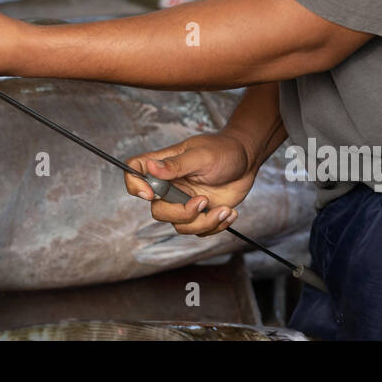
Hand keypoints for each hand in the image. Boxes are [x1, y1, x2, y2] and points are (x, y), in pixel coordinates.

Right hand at [123, 131, 260, 236]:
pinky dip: (215, 226)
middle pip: (158, 210)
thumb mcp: (201, 155)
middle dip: (181, 214)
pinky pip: (199, 231)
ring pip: (180, 225)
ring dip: (204, 223)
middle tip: (202, 202)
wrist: (248, 160)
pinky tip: (229, 212)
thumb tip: (151, 167)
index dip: (134, 184)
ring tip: (224, 210)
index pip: (135, 171)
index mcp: (165, 165)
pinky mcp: (201, 213)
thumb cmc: (224, 150)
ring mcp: (185, 200)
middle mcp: (172, 185)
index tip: (151, 194)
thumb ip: (176, 165)